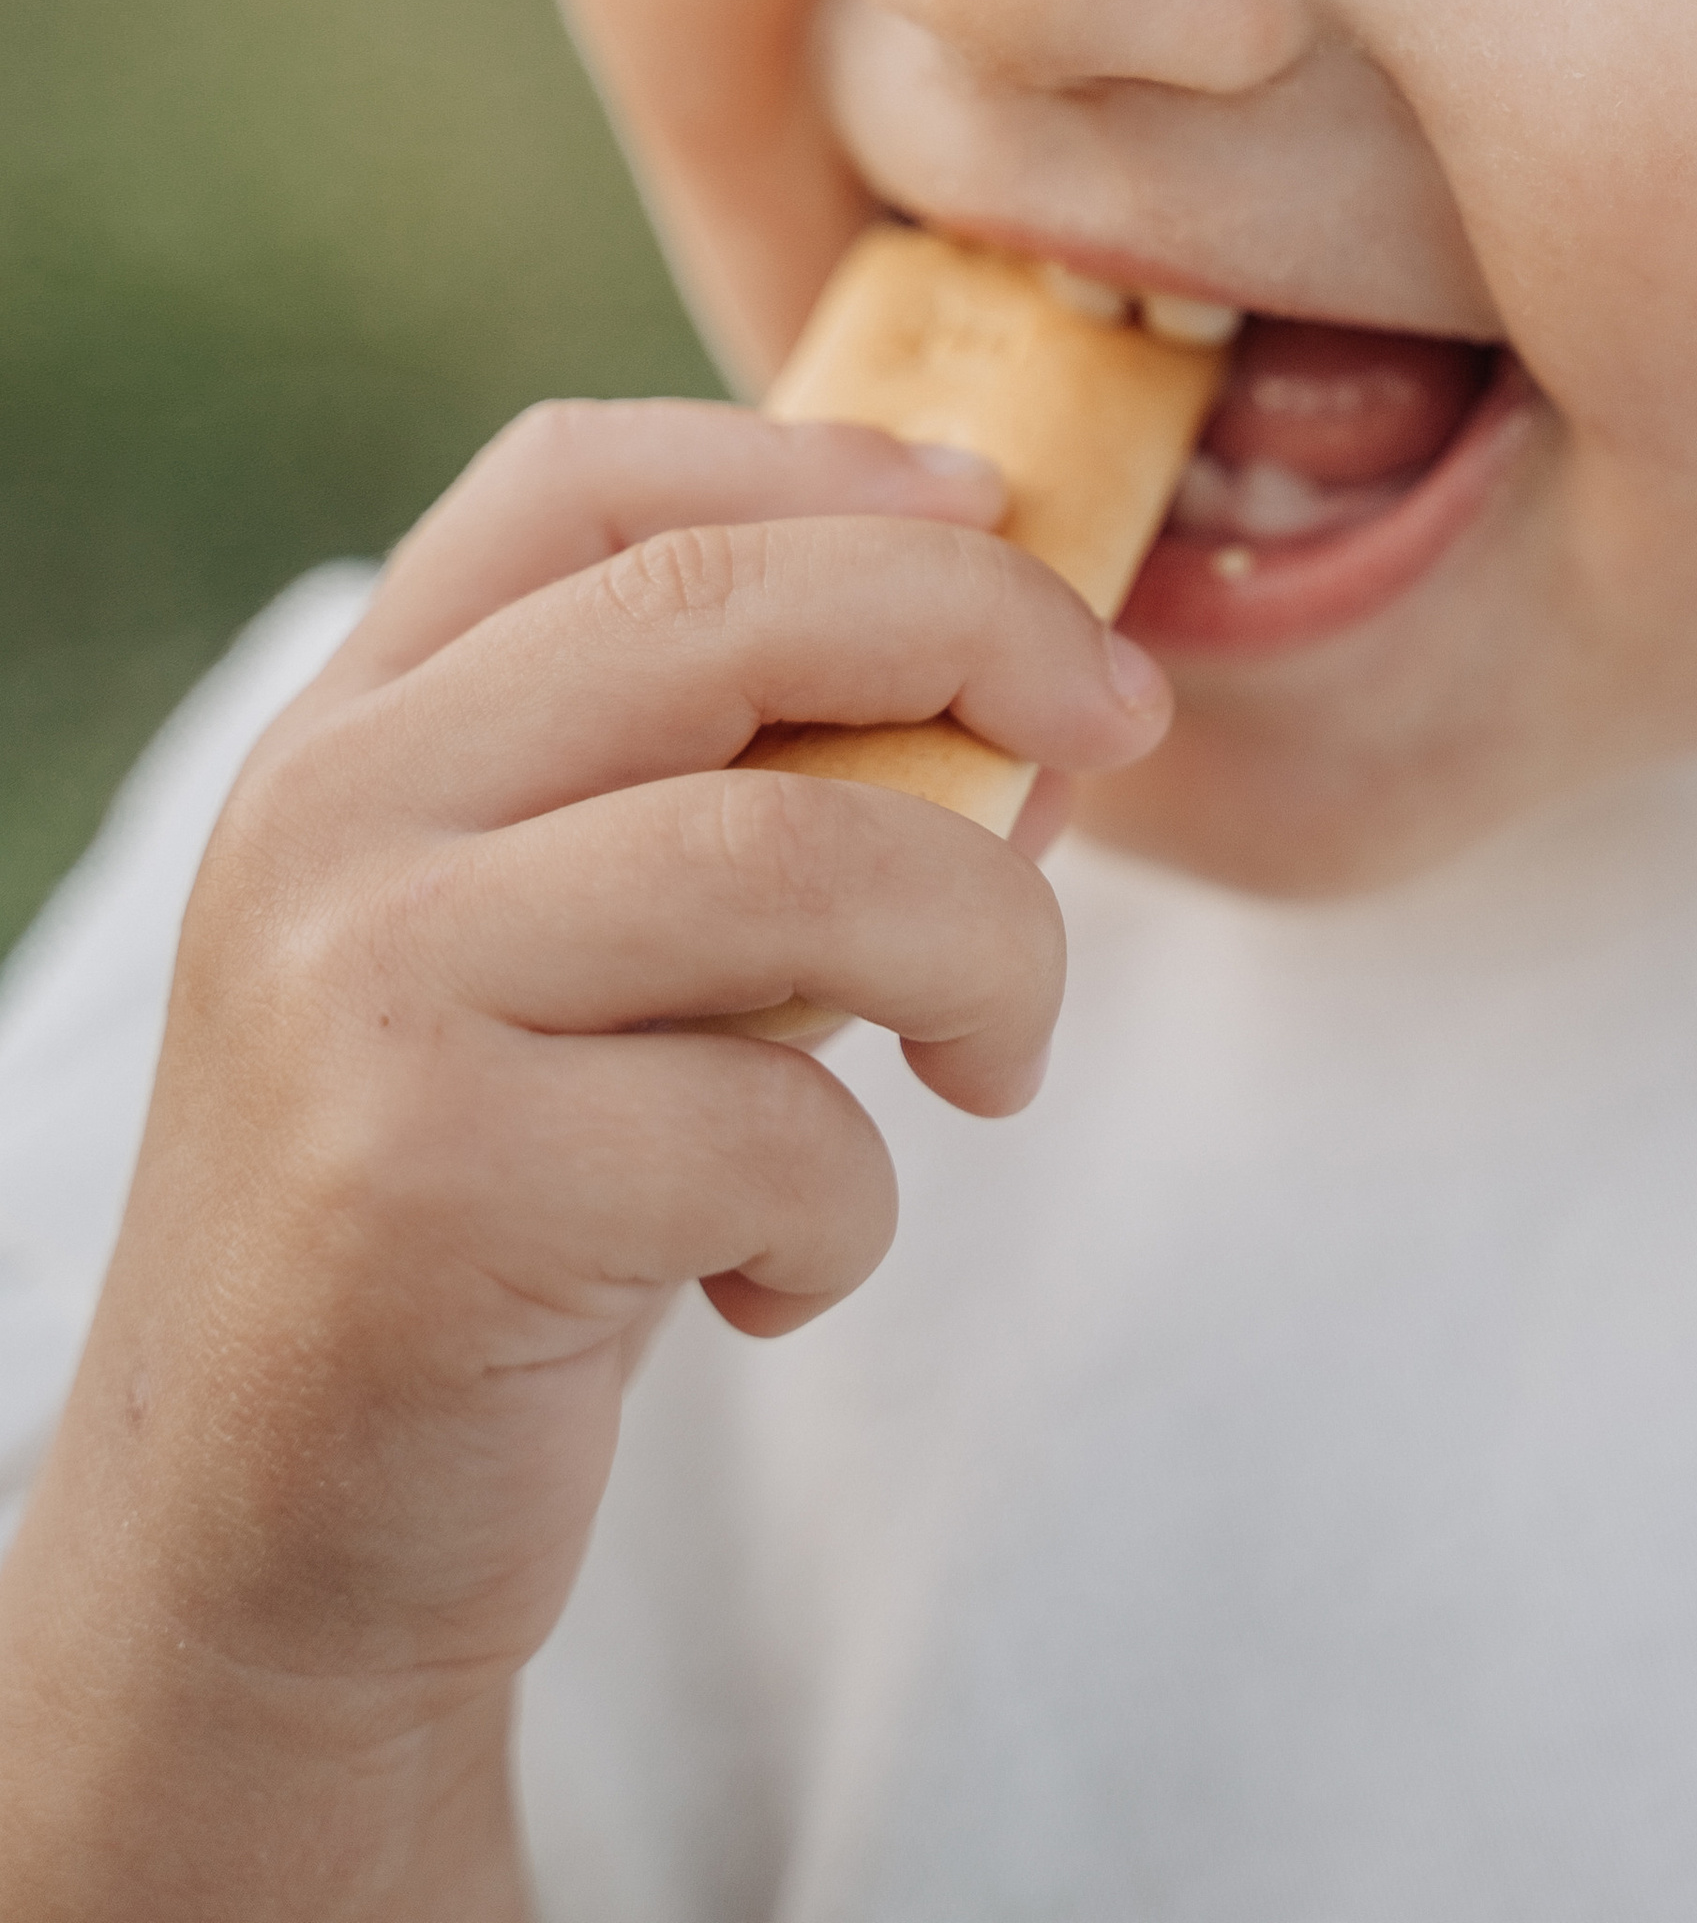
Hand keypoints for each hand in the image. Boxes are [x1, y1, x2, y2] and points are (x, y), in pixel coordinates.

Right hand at [0, 400, 1168, 1919]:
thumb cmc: (494, 1217)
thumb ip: (763, 811)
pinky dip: (853, 1212)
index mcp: (356, 729)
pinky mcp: (427, 1184)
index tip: (996, 506)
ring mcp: (359, 986)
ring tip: (991, 1062)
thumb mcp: (593, 969)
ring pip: (802, 853)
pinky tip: (776, 1280)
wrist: (271, 1548)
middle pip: (726, 606)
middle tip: (1118, 727)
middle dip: (986, 633)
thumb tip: (1060, 711)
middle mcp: (329, 817)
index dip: (813, 455)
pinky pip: (774, 1128)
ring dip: (986, 948)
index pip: (582, 478)